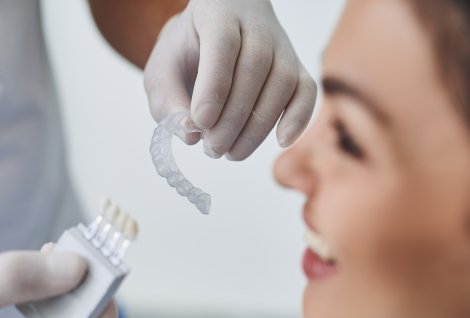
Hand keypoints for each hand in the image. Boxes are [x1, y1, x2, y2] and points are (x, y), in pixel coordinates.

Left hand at [144, 0, 316, 160]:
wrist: (217, 31)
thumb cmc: (187, 52)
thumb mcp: (162, 70)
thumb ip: (167, 100)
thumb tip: (190, 134)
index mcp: (217, 13)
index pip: (223, 43)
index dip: (213, 87)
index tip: (201, 123)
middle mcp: (256, 25)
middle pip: (254, 67)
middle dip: (232, 118)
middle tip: (212, 149)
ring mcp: (282, 45)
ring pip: (281, 83)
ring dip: (257, 127)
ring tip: (231, 152)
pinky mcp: (297, 67)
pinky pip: (307, 91)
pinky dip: (298, 118)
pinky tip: (280, 141)